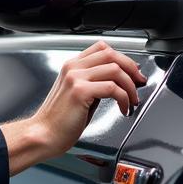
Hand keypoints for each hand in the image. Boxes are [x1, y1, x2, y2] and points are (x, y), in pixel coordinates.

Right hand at [0, 41, 147, 174]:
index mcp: (72, 66)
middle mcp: (73, 68)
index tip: (132, 71)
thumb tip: (117, 82)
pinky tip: (123, 108)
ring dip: (130, 86)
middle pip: (112, 55)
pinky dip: (124, 98)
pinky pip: (113, 88)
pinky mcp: (81, 92)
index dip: (123, 58)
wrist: (43, 135)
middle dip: (131, 68)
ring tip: (131, 100)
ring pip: (115, 69)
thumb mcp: (77, 94)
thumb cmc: (58, 121)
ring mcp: (76, 78)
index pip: (102, 48)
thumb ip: (94, 83)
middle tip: (139, 82)